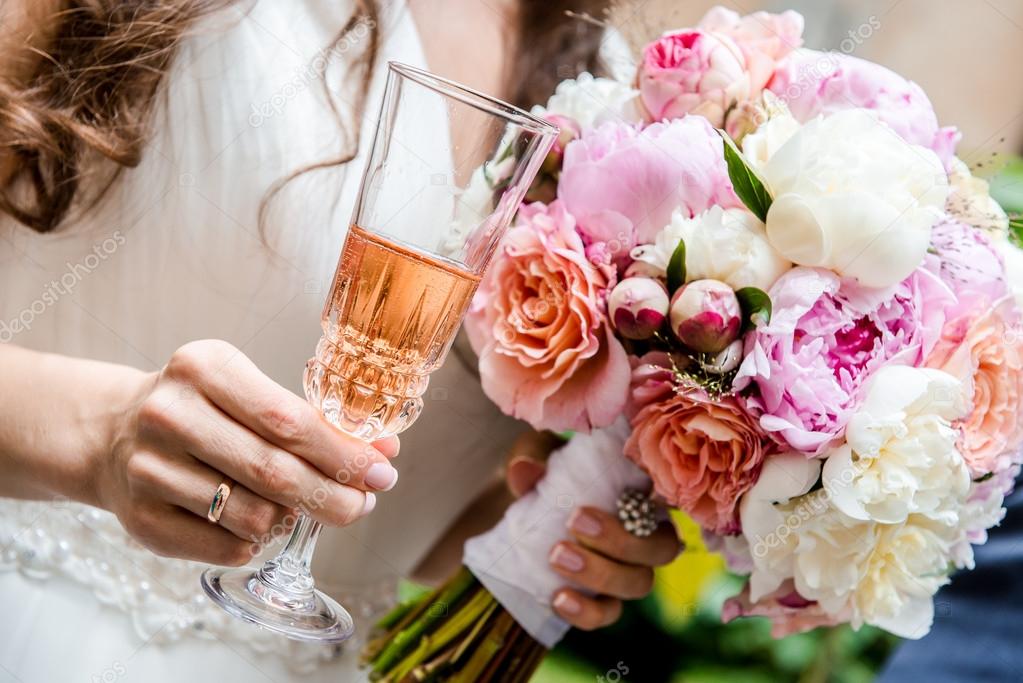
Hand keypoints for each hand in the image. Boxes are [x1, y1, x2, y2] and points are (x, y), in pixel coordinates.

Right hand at [97, 340, 399, 565]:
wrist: (114, 433)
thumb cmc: (204, 408)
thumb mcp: (252, 392)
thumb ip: (316, 421)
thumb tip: (385, 454)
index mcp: (204, 368)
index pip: (288, 420)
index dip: (342, 453)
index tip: (381, 472)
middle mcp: (169, 414)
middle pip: (274, 472)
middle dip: (333, 495)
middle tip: (361, 505)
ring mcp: (148, 468)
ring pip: (253, 515)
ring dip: (291, 520)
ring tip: (298, 506)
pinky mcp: (140, 518)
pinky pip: (225, 547)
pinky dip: (258, 543)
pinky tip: (260, 524)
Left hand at [506, 430, 682, 630]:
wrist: (522, 520)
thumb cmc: (546, 480)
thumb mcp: (538, 463)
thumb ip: (533, 461)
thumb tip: (524, 469)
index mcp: (640, 497)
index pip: (668, 501)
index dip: (655, 499)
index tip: (618, 491)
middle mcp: (643, 538)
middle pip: (660, 549)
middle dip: (621, 539)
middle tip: (575, 520)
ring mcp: (626, 573)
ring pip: (638, 583)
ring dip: (600, 572)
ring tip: (557, 555)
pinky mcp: (603, 601)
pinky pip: (607, 614)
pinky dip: (586, 611)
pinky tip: (558, 598)